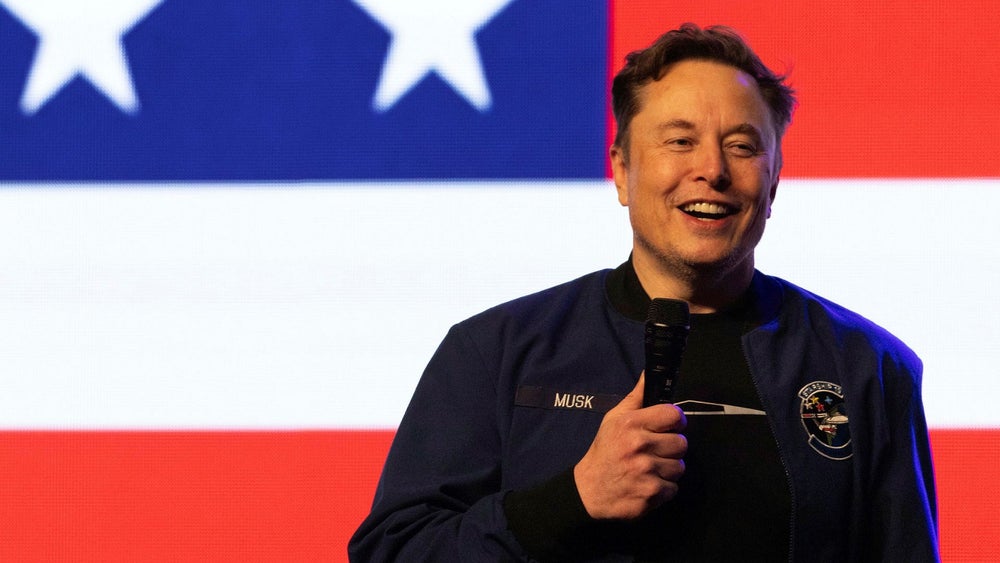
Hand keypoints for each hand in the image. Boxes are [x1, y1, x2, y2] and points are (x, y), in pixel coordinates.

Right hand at [573, 372, 686, 519]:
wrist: (588, 489)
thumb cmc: (604, 451)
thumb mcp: (613, 419)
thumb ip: (635, 397)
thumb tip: (648, 374)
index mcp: (632, 424)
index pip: (674, 415)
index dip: (676, 421)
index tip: (671, 427)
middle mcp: (640, 446)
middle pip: (682, 443)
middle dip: (671, 448)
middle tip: (656, 451)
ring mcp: (646, 471)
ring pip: (679, 467)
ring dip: (668, 469)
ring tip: (650, 468)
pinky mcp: (651, 493)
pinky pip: (673, 488)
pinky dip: (663, 488)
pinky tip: (648, 483)